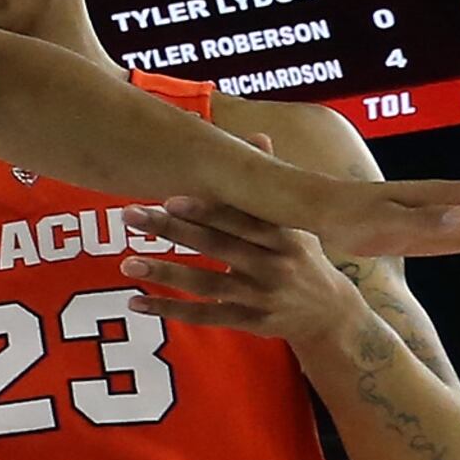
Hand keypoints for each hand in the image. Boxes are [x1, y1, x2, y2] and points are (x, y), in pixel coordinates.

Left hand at [120, 199, 359, 345]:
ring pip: (207, 284)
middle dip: (172, 230)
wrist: (332, 315)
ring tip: (128, 263)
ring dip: (165, 274)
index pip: (240, 219)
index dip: (206, 209)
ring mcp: (261, 297)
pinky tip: (137, 302)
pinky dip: (170, 310)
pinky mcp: (250, 323)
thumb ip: (270, 186)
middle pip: (217, 246)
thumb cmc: (304, 258)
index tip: (169, 197)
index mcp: (284, 235)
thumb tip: (258, 136)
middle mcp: (273, 265)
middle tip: (131, 215)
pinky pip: (205, 316)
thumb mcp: (297, 223)